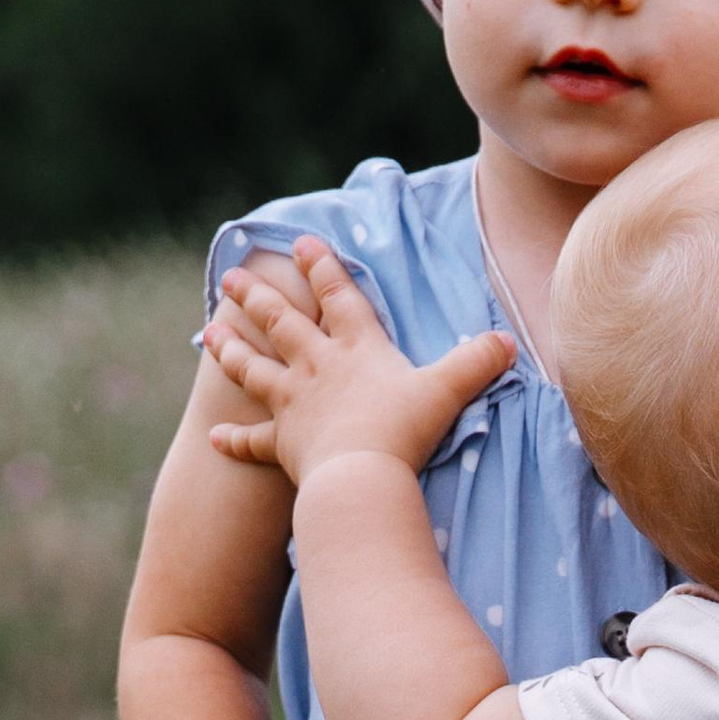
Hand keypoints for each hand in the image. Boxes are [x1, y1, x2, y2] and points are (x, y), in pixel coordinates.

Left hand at [205, 238, 512, 485]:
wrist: (361, 477)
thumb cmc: (403, 430)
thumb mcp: (447, 390)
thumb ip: (476, 362)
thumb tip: (509, 342)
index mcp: (356, 348)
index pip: (336, 297)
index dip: (321, 268)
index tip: (302, 243)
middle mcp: (317, 368)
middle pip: (282, 324)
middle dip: (258, 297)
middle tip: (233, 276)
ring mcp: (293, 405)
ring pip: (254, 370)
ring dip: (232, 350)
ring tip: (209, 332)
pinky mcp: (283, 445)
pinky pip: (253, 442)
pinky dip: (234, 440)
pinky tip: (214, 435)